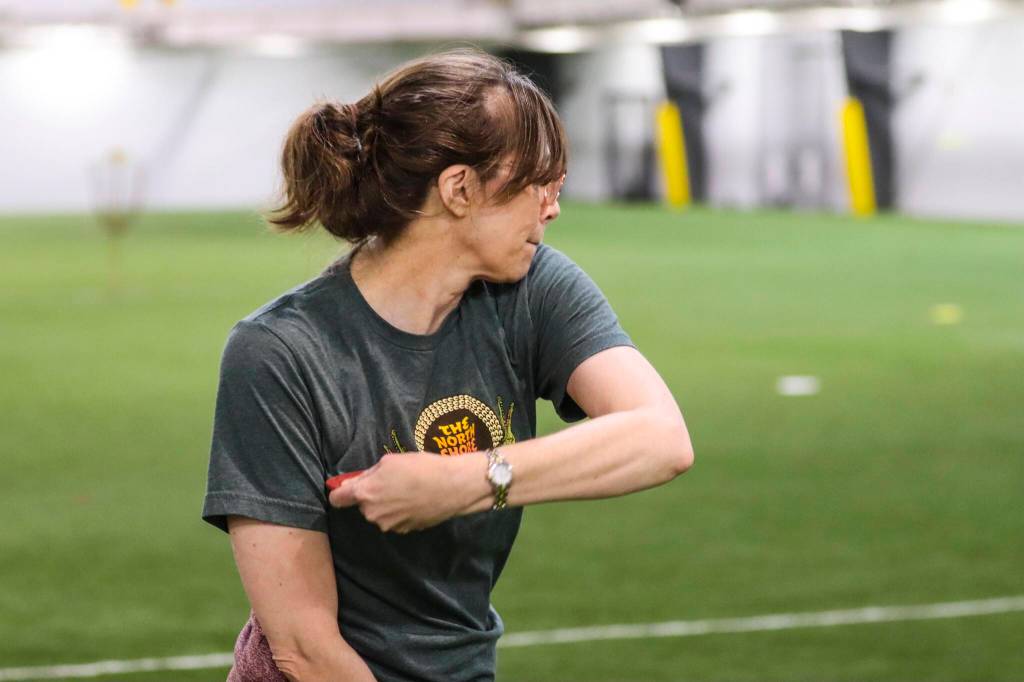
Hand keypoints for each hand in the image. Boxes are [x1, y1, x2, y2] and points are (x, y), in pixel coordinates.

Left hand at [328, 452, 474, 533]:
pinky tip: (415, 500)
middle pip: (362, 505)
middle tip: (391, 481)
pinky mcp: (404, 531)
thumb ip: (366, 474)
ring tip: (407, 489)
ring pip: (379, 513)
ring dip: (386, 504)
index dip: (340, 492)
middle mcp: (372, 514)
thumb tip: (351, 484)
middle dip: (371, 495)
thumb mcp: (389, 461)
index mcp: (365, 494)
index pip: (337, 499)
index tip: (345, 488)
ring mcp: (389, 525)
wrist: (451, 487)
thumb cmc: (420, 468)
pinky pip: (395, 520)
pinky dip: (400, 511)